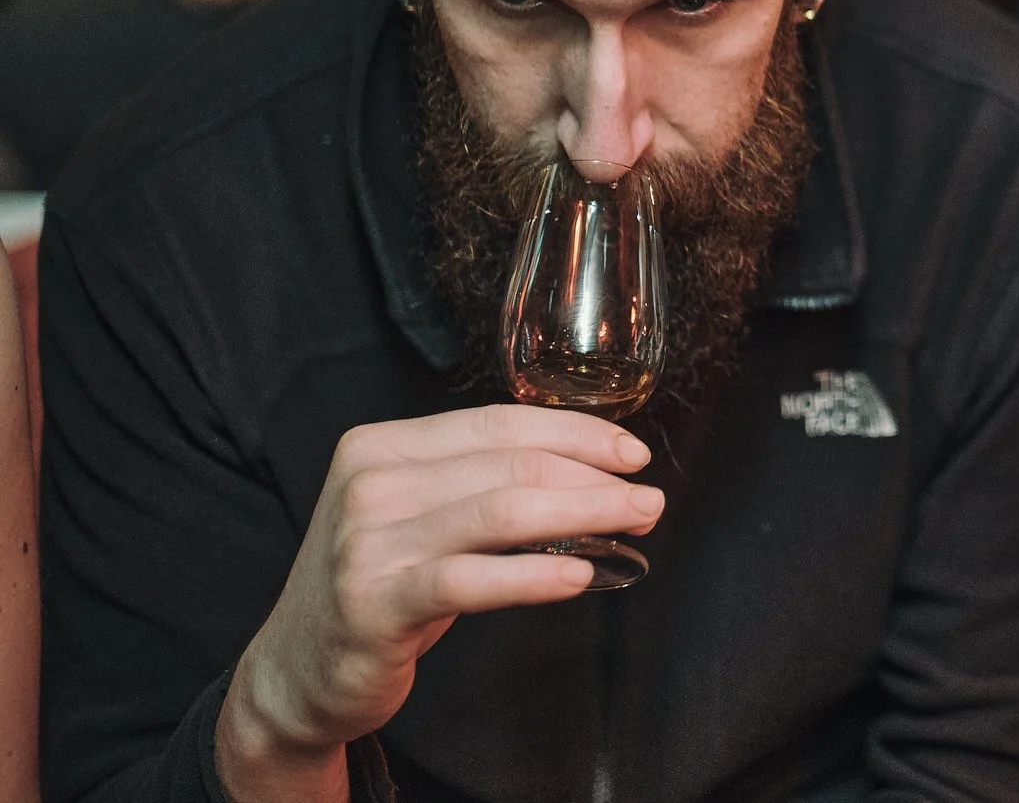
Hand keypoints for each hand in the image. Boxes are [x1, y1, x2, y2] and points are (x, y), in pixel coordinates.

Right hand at [215, 406, 663, 799]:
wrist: (297, 671)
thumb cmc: (380, 584)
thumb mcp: (420, 516)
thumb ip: (482, 483)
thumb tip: (593, 472)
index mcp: (382, 445)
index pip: (499, 422)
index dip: (576, 433)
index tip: (631, 454)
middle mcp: (371, 483)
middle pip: (510, 464)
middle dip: (593, 478)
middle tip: (646, 498)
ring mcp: (367, 542)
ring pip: (502, 511)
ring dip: (584, 514)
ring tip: (634, 524)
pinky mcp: (374, 602)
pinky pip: (472, 579)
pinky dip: (536, 575)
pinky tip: (582, 576)